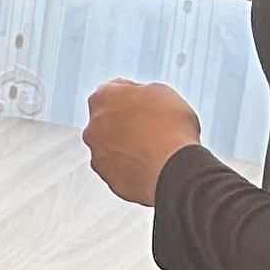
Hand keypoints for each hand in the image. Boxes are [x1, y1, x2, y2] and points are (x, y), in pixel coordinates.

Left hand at [84, 79, 204, 205]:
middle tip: (152, 126)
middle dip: (126, 122)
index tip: (145, 101)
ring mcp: (98, 155)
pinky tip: (151, 165)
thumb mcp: (162, 92)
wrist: (175, 169)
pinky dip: (131, 167)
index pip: (113, 90)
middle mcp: (93, 127)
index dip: (134, 95)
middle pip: (108, 120)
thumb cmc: (171, 130)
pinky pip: (119, 169)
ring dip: (127, 146)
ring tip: (155, 149)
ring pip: (111, 147)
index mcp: (103, 98)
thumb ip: (141, 91)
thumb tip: (140, 98)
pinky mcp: (109, 179)